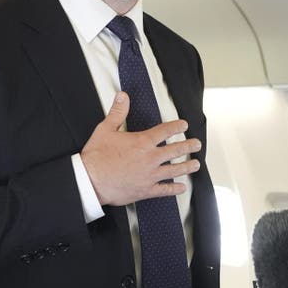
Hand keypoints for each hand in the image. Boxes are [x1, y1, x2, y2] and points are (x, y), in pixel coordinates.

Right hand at [80, 92, 200, 205]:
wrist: (90, 181)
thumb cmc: (97, 156)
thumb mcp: (105, 129)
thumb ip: (117, 112)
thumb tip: (123, 96)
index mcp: (142, 142)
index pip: (165, 131)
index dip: (177, 127)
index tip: (184, 125)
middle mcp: (150, 158)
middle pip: (176, 150)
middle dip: (189, 146)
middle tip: (197, 144)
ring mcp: (150, 175)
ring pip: (175, 170)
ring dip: (187, 167)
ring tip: (196, 165)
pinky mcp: (146, 190)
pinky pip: (165, 190)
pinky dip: (175, 189)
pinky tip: (182, 187)